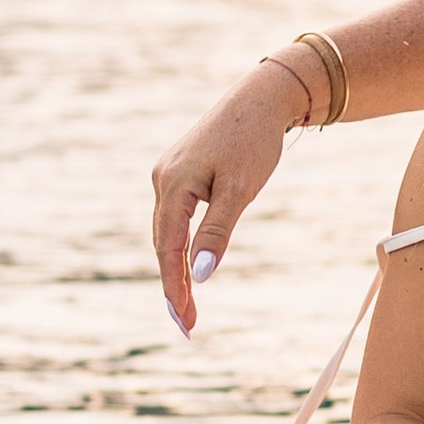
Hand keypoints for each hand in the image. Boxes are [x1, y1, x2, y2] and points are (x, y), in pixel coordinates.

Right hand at [152, 63, 303, 331]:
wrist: (261, 99)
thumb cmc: (255, 141)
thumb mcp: (240, 190)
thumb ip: (217, 232)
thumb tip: (199, 274)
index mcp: (172, 185)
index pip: (169, 249)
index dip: (175, 287)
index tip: (184, 320)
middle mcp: (162, 180)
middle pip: (164, 244)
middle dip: (174, 285)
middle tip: (187, 325)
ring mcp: (168, 174)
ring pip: (168, 231)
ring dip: (176, 267)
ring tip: (187, 305)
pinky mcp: (180, 172)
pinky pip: (175, 217)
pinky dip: (181, 244)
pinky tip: (189, 264)